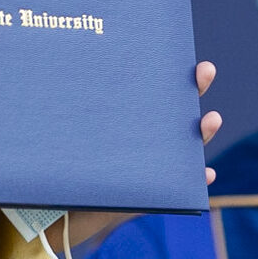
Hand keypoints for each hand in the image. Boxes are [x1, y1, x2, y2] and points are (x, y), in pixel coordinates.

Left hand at [55, 60, 223, 250]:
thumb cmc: (65, 160)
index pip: (152, 89)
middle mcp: (147, 137)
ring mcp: (155, 164)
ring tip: (210, 118)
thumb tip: (47, 65)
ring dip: (202, 132)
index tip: (183, 54)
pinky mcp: (154, 192)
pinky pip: (181, 189)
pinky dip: (195, 181)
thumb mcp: (68, 130)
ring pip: (185, 146)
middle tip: (205, 70)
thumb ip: (69, 108)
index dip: (168, 72)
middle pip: (175, 109)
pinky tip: (206, 173)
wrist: (64, 204)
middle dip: (194, 88)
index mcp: (129, 116)